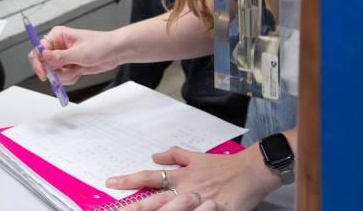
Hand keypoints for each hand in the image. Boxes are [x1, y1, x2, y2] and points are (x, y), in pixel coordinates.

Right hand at [27, 26, 120, 85]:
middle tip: (59, 76)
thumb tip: (43, 56)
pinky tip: (79, 71)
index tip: (43, 74)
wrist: (114, 52)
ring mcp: (63, 57)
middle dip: (52, 71)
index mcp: (58, 36)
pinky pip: (62, 76)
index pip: (39, 49)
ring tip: (77, 69)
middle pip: (43, 62)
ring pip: (53, 72)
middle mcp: (58, 46)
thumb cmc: (100, 45)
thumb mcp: (79, 53)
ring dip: (64, 75)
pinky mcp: (69, 65)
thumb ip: (59, 57)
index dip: (38, 62)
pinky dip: (69, 77)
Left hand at [107, 145, 280, 210]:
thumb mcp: (197, 157)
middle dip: (134, 206)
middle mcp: (186, 190)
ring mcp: (199, 203)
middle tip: (116, 210)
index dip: (129, 181)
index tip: (111, 182)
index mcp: (181, 177)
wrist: (251, 171)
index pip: (149, 178)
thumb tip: (155, 155)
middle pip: (155, 201)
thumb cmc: (224, 166)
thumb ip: (176, 156)